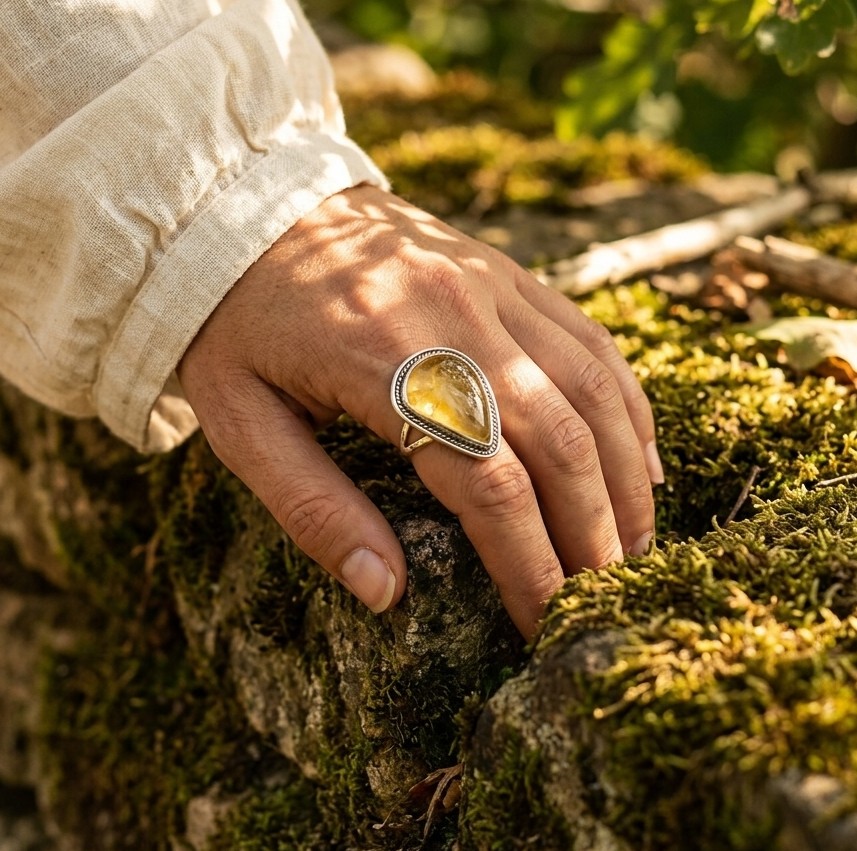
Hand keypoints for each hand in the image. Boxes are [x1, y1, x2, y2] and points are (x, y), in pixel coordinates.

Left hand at [177, 185, 661, 639]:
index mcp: (384, 365)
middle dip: (592, 533)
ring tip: (633, 545)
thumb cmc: (236, 324)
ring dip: (624, 476)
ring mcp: (492, 287)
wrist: (250, 209)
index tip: (542, 623)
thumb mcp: (239, 423)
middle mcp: (456, 318)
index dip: (527, 564)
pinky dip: (627, 404)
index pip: (488, 485)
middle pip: (559, 441)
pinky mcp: (508, 274)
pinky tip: (639, 458)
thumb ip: (313, 511)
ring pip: (593, 390)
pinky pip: (590, 339)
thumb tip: (386, 593)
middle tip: (599, 598)